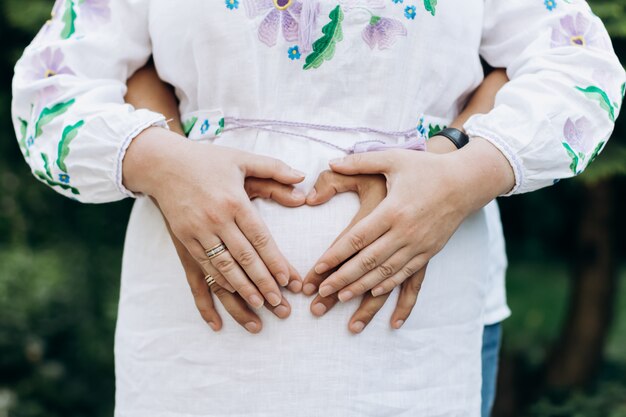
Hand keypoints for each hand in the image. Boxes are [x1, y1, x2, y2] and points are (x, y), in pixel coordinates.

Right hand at [123, 127, 304, 309]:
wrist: (162, 164)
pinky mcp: (183, 239)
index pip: (260, 238)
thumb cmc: (208, 161)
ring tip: (259, 307)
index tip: (288, 280)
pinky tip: (228, 299)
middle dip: (263, 283)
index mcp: (234, 200)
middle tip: (279, 303)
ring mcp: (197, 231)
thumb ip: (274, 168)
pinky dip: (216, 285)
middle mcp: (216, 218)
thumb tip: (302, 176)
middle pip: (244, 258)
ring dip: (242, 290)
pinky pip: (202, 268)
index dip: (275, 261)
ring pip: (223, 268)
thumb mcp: (242, 160)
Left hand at [310, 139, 513, 302]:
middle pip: (368, 261)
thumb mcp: (393, 159)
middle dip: (343, 278)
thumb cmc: (426, 167)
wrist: (466, 181)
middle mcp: (405, 232)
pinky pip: (407, 275)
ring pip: (386, 273)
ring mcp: (419, 245)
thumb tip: (331, 161)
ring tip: (341, 298)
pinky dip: (390, 286)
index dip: (336, 255)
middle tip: (322, 292)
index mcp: (392, 210)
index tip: (318, 268)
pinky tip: (374, 294)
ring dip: (362, 288)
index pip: (357, 238)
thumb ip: (360, 161)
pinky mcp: (430, 251)